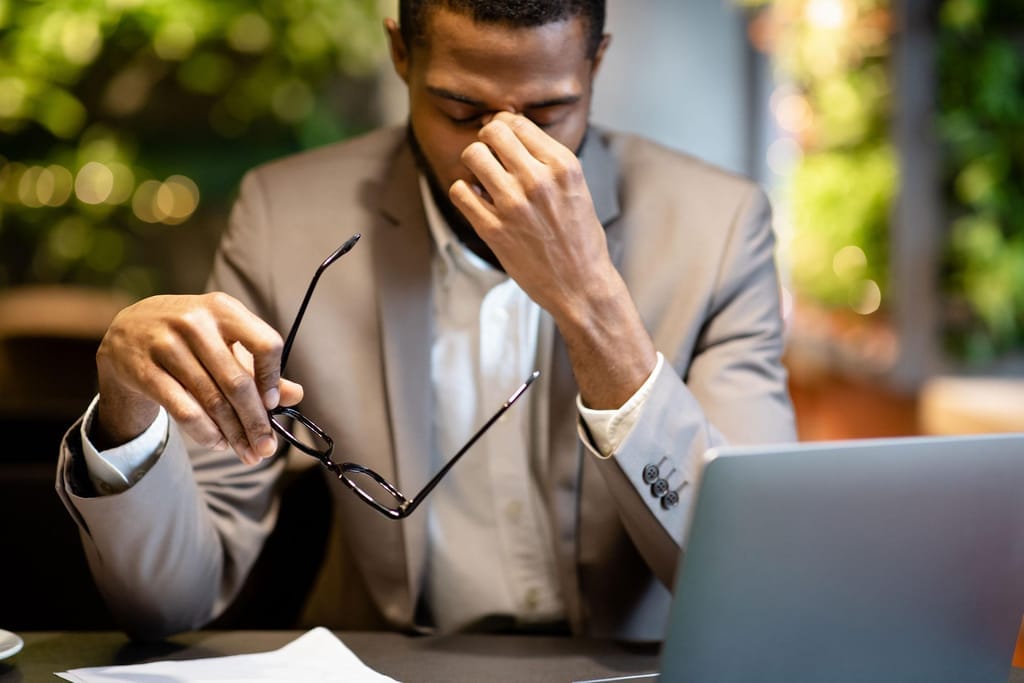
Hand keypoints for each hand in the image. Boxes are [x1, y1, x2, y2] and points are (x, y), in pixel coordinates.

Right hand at [93, 292, 302, 464]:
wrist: (128, 330)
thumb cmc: (191, 338)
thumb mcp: (225, 341)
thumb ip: (260, 367)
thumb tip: (296, 395)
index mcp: (224, 309)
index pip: (265, 343)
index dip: (273, 378)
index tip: (273, 405)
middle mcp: (195, 322)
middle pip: (237, 382)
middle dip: (256, 422)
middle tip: (266, 449)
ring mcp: (166, 344)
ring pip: (211, 401)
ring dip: (233, 433)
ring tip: (246, 451)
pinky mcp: (144, 370)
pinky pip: (184, 410)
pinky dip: (205, 432)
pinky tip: (218, 442)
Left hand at [448, 111, 617, 322]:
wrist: (581, 286)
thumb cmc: (580, 239)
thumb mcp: (576, 188)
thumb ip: (548, 160)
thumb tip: (511, 130)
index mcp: (563, 166)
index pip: (518, 122)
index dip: (504, 125)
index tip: (502, 138)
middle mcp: (538, 180)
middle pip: (493, 132)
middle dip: (487, 140)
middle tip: (490, 155)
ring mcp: (513, 205)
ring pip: (473, 156)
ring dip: (474, 164)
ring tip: (483, 178)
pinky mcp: (493, 230)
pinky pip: (460, 191)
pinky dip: (464, 192)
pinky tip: (477, 200)